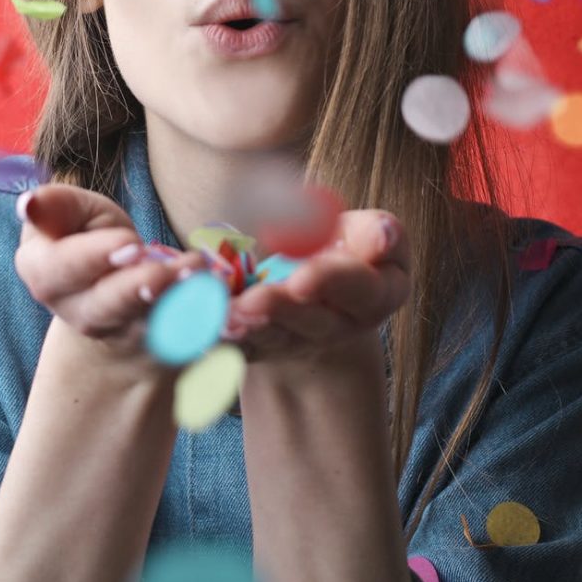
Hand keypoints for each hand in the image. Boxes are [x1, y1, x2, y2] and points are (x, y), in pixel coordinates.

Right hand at [14, 182, 207, 375]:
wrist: (120, 294)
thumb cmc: (91, 238)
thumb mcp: (71, 213)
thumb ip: (55, 207)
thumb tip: (28, 203)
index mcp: (47, 275)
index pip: (60, 270)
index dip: (92, 259)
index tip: (129, 243)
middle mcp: (81, 314)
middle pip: (105, 307)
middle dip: (138, 289)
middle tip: (168, 270)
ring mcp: (124, 335)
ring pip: (151, 324)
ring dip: (180, 304)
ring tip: (202, 276)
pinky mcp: (166, 345)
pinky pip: (191, 337)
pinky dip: (212, 324)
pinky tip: (227, 305)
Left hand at [220, 211, 410, 364]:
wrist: (312, 283)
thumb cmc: (346, 247)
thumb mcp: (365, 233)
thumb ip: (374, 234)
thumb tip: (384, 236)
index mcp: (374, 296)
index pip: (357, 289)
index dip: (330, 282)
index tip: (300, 278)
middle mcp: (337, 327)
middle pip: (310, 321)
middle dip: (279, 311)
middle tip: (251, 302)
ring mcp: (296, 342)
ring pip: (270, 337)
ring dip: (243, 326)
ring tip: (222, 314)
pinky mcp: (258, 348)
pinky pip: (235, 345)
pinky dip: (215, 336)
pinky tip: (198, 325)